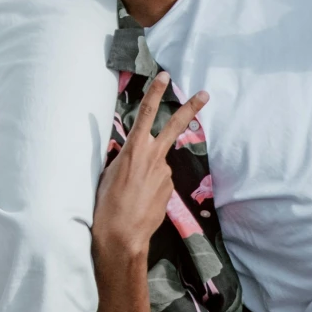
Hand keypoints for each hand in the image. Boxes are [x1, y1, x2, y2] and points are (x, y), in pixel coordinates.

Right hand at [93, 75, 207, 262]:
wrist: (121, 235)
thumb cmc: (106, 203)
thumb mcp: (108, 172)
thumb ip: (122, 156)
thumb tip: (129, 153)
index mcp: (135, 148)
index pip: (147, 112)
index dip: (156, 92)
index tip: (165, 76)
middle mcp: (154, 157)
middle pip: (175, 126)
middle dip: (191, 107)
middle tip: (205, 93)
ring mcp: (165, 174)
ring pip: (159, 163)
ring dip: (148, 172)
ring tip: (130, 193)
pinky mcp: (169, 191)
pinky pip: (160, 181)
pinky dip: (150, 187)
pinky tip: (139, 201)